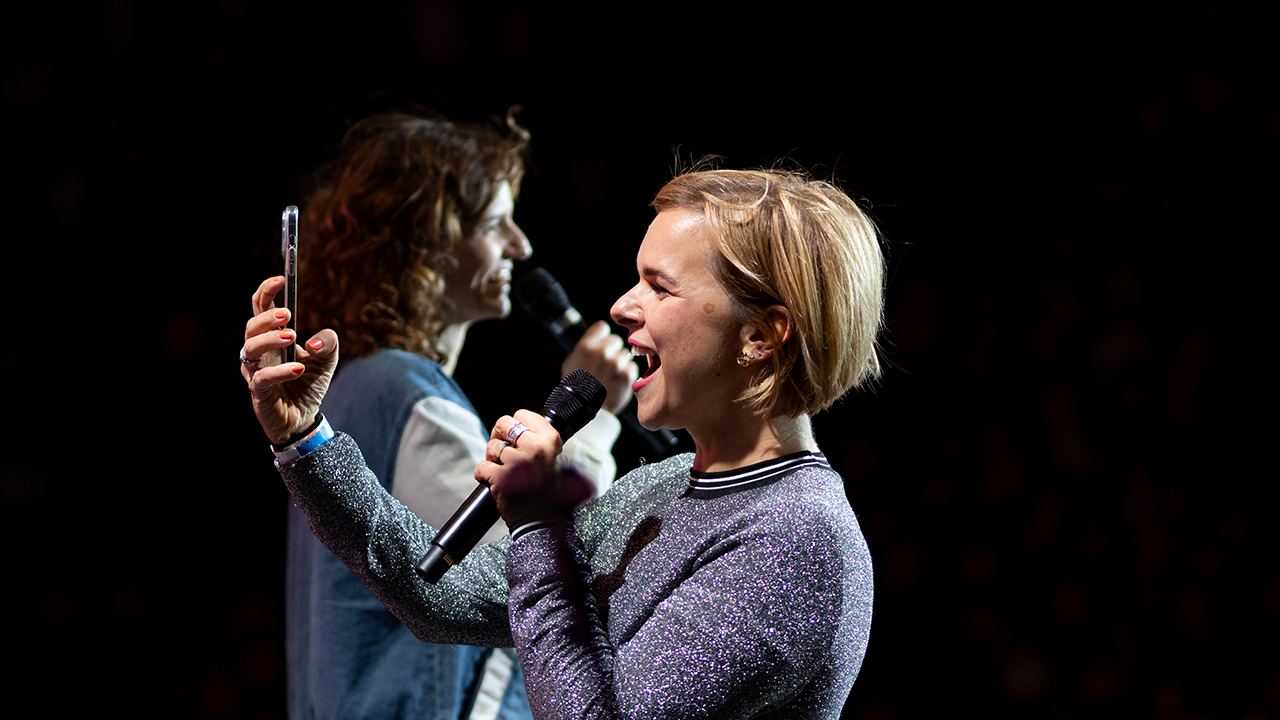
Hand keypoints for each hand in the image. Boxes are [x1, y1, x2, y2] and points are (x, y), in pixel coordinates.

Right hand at [240, 276, 338, 444]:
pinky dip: (281, 371)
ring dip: (271, 339)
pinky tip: (300, 368)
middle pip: (252, 326)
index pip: (260, 307)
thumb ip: (329, 343)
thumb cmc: (309, 383)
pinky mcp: (258, 392)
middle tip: (289, 315)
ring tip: (294, 337)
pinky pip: (263, 378)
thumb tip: (314, 341)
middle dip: (268, 317)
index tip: (280, 279)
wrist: (304, 418)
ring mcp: (256, 371)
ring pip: (250, 348)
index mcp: (272, 337)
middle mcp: (259, 351)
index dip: (266, 291)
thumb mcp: (328, 359)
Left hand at [474, 411, 591, 529]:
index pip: (523, 415)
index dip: (515, 425)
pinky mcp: (501, 477)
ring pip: (491, 447)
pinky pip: (481, 467)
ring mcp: (518, 462)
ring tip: (503, 472)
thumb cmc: (545, 491)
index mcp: (550, 440)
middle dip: (499, 436)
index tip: (516, 437)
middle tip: (503, 451)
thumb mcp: (551, 458)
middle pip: (503, 424)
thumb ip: (537, 439)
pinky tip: (493, 482)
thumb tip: (516, 425)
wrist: (541, 521)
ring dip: (492, 459)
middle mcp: (536, 447)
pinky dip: (483, 475)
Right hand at [561, 320, 636, 415]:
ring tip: (609, 376)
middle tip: (605, 364)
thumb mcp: (571, 362)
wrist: (582, 411)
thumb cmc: (574, 387)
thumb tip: (597, 337)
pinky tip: (616, 382)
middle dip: (612, 350)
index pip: (602, 327)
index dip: (602, 337)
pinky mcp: (627, 375)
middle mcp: (602, 352)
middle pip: (615, 340)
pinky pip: (632, 367)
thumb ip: (585, 347)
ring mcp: (616, 364)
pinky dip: (626, 374)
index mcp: (586, 346)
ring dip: (620, 363)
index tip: (601, 344)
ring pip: (624, 354)